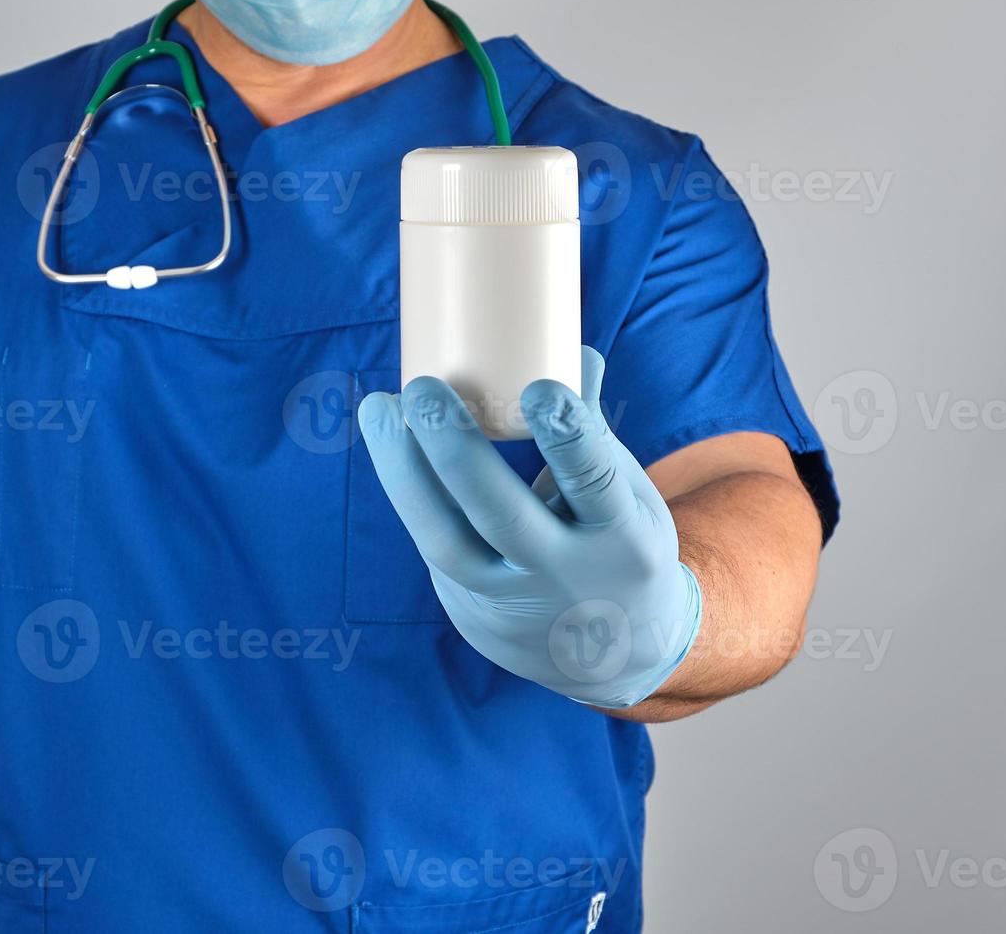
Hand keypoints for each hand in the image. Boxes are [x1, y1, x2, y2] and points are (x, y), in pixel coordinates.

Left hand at [357, 347, 701, 708]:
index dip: (568, 439)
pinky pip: (435, 549)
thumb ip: (591, 430)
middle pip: (504, 517)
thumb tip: (577, 351)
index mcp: (623, 539)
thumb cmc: (618, 547)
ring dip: (404, 472)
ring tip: (379, 410)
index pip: (595, 485)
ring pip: (447, 542)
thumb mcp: (626, 496)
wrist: (610, 654)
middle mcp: (566, 576)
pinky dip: (412, 493)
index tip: (538, 388)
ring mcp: (513, 603)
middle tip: (423, 388)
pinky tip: (392, 444)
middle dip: (457, 451)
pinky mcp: (473, 614)